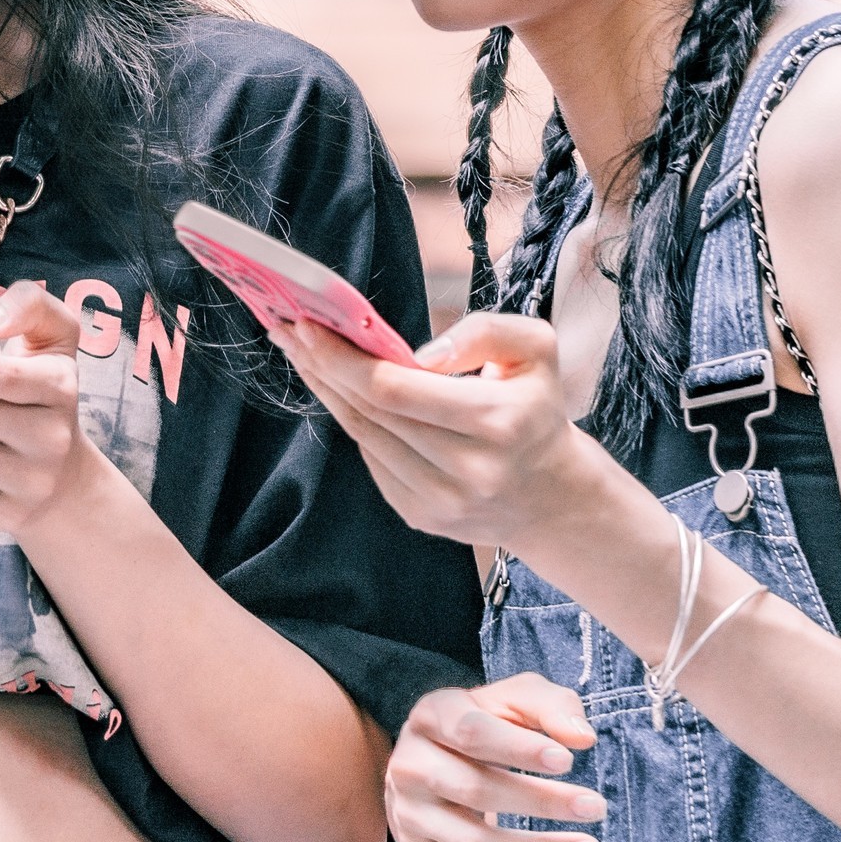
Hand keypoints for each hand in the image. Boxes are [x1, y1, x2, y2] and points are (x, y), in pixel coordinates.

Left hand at [271, 310, 591, 553]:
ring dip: (328, 392)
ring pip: (364, 437)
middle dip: (324, 366)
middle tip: (289, 328)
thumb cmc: (537, 408)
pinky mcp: (421, 517)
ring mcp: (441, 502)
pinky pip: (372, 460)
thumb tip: (421, 354)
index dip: (345, 358)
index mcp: (497, 423)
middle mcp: (468, 471)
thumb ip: (483, 332)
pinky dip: (354, 422)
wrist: (552, 495)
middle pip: (372, 413)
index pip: (398, 390)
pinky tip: (339, 391)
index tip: (309, 324)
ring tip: (303, 353)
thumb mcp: (536, 349)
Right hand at [386, 675, 603, 841]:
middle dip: (542, 801)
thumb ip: (552, 706)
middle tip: (596, 807)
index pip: (471, 732)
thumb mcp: (515, 699)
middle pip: (476, 790)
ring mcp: (409, 813)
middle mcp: (410, 764)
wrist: (439, 757)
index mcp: (431, 715)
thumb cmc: (488, 721)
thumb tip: (583, 738)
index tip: (568, 760)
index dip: (519, 749)